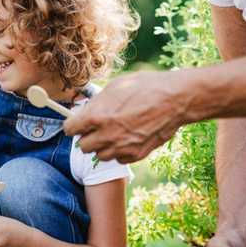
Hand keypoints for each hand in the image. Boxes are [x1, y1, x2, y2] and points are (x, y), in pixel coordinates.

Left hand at [62, 71, 188, 163]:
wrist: (175, 99)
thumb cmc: (145, 87)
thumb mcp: (114, 87)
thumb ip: (95, 103)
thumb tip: (82, 111)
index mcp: (97, 116)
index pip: (70, 129)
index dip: (73, 125)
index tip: (77, 123)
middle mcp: (107, 135)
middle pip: (82, 146)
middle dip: (87, 136)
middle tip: (96, 128)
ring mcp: (122, 147)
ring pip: (100, 156)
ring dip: (103, 146)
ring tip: (113, 132)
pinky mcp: (137, 155)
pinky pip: (118, 159)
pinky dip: (119, 151)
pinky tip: (127, 138)